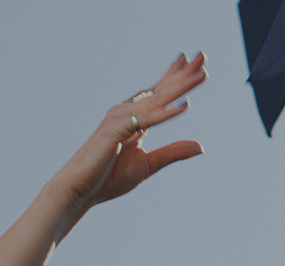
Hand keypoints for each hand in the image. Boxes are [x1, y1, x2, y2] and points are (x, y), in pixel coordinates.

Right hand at [48, 53, 207, 213]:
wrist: (81, 190)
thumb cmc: (108, 177)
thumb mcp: (149, 164)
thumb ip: (173, 152)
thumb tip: (201, 146)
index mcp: (135, 119)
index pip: (159, 94)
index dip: (176, 77)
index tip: (193, 62)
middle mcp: (127, 113)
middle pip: (161, 90)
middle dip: (183, 73)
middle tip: (203, 56)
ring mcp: (120, 120)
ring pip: (157, 100)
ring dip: (180, 86)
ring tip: (202, 74)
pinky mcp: (116, 131)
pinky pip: (146, 120)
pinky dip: (166, 113)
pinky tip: (184, 105)